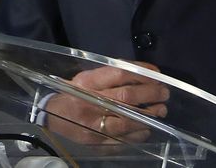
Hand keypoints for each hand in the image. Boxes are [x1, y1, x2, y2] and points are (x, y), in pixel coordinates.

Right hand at [44, 62, 170, 143]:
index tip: (158, 76)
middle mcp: (89, 101)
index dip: (142, 74)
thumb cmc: (74, 92)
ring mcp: (92, 124)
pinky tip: (145, 129)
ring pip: (126, 121)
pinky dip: (137, 135)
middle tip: (164, 94)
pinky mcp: (94, 141)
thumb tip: (146, 73)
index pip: (119, 74)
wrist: (52, 115)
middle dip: (150, 95)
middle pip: (126, 97)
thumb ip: (112, 74)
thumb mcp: (88, 77)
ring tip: (160, 111)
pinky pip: (121, 140)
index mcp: (87, 82)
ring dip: (148, 116)